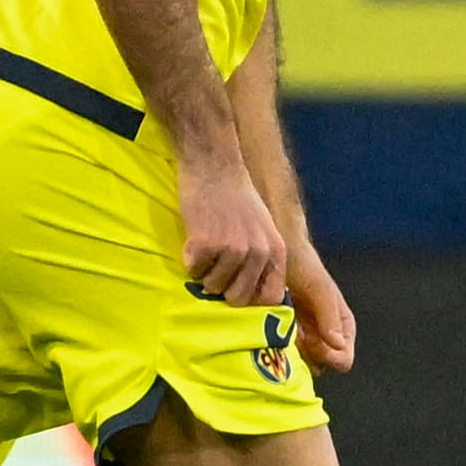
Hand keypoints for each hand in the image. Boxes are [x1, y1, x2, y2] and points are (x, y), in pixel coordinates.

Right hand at [179, 156, 289, 306]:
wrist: (214, 165)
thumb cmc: (236, 198)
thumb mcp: (264, 230)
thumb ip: (264, 261)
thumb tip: (255, 299)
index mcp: (276, 251)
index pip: (270, 298)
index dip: (251, 300)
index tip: (236, 291)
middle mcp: (258, 253)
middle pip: (237, 299)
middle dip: (223, 287)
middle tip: (216, 264)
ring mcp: (232, 249)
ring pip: (212, 287)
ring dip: (204, 271)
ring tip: (207, 244)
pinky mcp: (205, 244)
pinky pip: (193, 271)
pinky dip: (189, 259)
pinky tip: (195, 237)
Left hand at [287, 240, 357, 372]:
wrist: (276, 245)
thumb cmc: (302, 263)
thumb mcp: (319, 288)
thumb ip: (330, 315)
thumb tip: (338, 345)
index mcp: (340, 325)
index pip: (343, 358)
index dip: (330, 358)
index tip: (313, 345)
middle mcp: (323, 334)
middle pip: (320, 364)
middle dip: (308, 360)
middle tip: (292, 340)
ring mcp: (301, 335)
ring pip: (300, 362)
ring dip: (290, 356)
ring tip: (277, 335)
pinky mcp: (279, 332)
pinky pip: (281, 352)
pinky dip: (275, 349)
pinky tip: (266, 334)